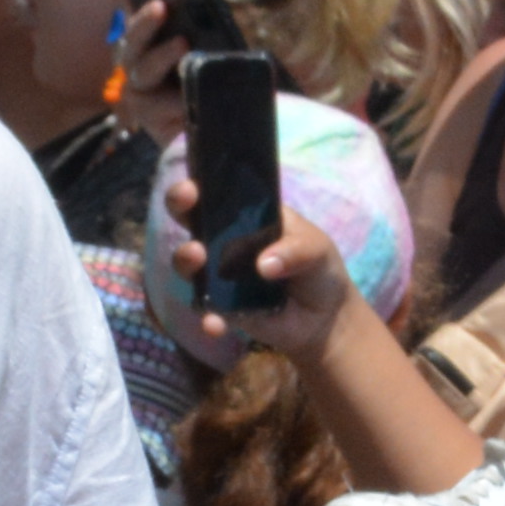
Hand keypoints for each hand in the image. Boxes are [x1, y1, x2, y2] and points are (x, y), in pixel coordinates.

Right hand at [163, 155, 351, 368]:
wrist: (324, 318)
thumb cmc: (319, 269)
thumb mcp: (317, 250)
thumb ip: (296, 250)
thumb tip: (264, 265)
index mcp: (248, 215)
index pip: (218, 190)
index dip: (200, 181)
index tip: (194, 183)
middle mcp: (226, 240)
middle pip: (192, 218)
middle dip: (180, 206)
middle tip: (185, 203)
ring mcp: (220, 274)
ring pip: (189, 262)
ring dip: (186, 259)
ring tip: (197, 256)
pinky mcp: (222, 307)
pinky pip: (206, 310)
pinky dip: (207, 317)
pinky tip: (215, 323)